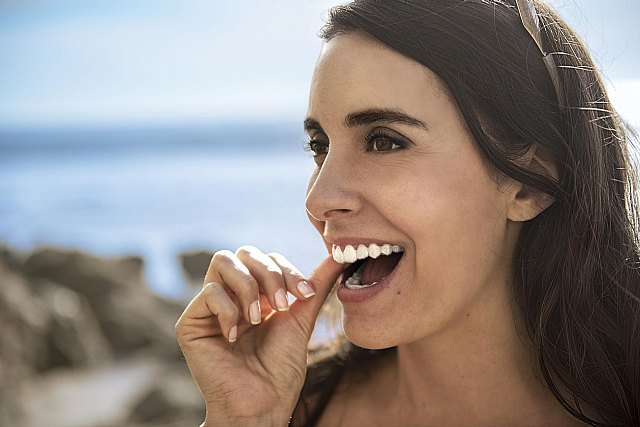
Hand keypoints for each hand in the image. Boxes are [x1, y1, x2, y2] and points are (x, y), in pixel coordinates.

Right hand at [175, 246, 342, 426]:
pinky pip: (209, 292)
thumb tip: (339, 256)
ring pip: (224, 261)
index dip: (287, 269)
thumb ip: (316, 286)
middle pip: (245, 252)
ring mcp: (210, 307)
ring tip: (258, 318)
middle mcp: (232, 295)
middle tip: (282, 305)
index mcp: (256, 294)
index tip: (306, 294)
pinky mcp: (191, 323)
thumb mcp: (302, 320)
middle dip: (269, 274)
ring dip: (248, 287)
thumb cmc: (280, 370)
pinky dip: (228, 309)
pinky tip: (235, 336)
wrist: (262, 404)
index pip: (268, 259)